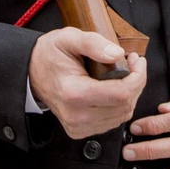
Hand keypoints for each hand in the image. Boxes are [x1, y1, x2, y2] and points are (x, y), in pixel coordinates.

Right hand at [28, 28, 145, 139]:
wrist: (31, 72)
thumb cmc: (50, 55)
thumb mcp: (68, 38)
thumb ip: (93, 43)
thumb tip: (117, 54)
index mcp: (74, 93)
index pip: (121, 94)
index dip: (138, 77)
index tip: (138, 60)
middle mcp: (76, 115)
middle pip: (125, 106)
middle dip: (137, 83)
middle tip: (133, 63)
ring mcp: (78, 126)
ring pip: (122, 115)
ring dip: (130, 94)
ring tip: (125, 74)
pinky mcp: (80, 131)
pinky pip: (113, 121)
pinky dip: (120, 105)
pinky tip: (115, 89)